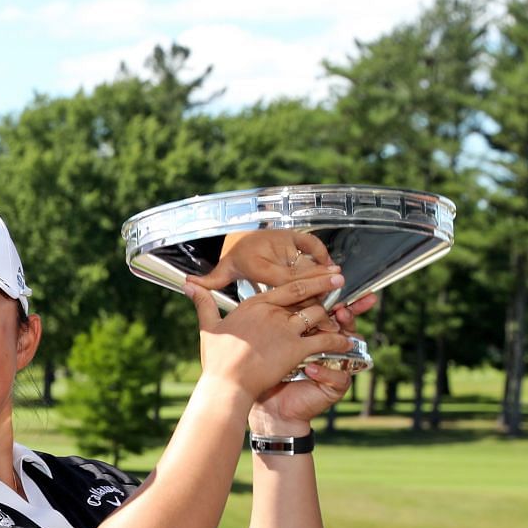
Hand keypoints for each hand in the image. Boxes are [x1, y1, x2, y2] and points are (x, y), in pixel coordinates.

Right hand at [185, 272, 356, 402]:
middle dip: (325, 285)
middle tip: (341, 277)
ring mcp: (285, 329)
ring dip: (332, 313)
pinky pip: (325, 339)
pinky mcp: (295, 348)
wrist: (226, 386)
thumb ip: (204, 304)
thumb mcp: (209, 327)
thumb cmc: (216, 361)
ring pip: (317, 313)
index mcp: (254, 304)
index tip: (319, 270)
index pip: (286, 285)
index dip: (306, 277)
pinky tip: (348, 340)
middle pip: (305, 293)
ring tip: (346, 311)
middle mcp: (271, 312)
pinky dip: (339, 339)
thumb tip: (188, 284)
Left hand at [199, 229, 339, 295]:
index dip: (300, 291)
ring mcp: (285, 240)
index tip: (314, 299)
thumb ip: (212, 280)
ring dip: (322, 272)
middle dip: (316, 285)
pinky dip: (322, 254)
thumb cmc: (235, 253)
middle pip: (299, 273)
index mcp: (255, 262)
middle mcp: (272, 249)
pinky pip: (312, 245)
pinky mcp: (294, 234)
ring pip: (308, 261)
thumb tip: (189, 284)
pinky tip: (330, 268)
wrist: (241, 227)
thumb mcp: (225, 268)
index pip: (282, 281)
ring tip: (338, 285)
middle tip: (335, 297)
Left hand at [250, 293, 378, 428]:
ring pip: (350, 348)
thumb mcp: (267, 341)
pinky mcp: (336, 385)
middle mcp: (330, 345)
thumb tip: (256, 289)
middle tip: (341, 309)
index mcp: (315, 332)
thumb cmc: (264, 372)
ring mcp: (336, 364)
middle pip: (345, 324)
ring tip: (329, 335)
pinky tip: (310, 369)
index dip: (331, 299)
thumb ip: (271, 318)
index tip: (329, 289)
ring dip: (339, 341)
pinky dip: (324, 372)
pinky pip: (339, 376)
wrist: (268, 408)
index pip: (327, 310)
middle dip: (346, 315)